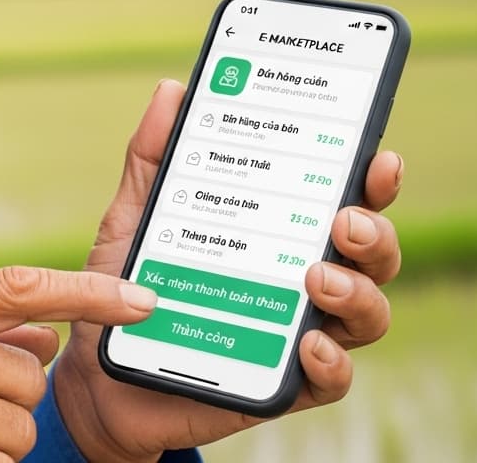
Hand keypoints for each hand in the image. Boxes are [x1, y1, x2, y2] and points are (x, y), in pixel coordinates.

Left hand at [53, 80, 404, 461]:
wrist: (96, 374)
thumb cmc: (126, 286)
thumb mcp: (134, 216)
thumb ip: (153, 157)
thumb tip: (173, 90)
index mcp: (279, 230)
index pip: (343, 197)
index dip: (374, 178)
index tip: (380, 157)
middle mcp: (302, 278)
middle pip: (372, 252)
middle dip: (374, 232)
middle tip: (342, 220)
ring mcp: (299, 332)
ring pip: (369, 313)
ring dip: (359, 292)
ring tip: (317, 278)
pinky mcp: (284, 386)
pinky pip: (334, 378)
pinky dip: (332, 362)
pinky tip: (309, 343)